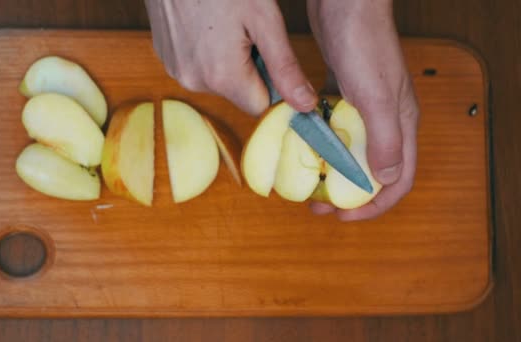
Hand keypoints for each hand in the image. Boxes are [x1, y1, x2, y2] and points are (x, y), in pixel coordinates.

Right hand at [144, 0, 317, 114]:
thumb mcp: (264, 19)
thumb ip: (285, 67)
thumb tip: (305, 104)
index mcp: (222, 76)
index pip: (260, 105)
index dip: (271, 81)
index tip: (269, 49)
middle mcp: (194, 81)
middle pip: (238, 93)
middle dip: (249, 68)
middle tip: (246, 29)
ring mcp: (176, 70)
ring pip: (218, 80)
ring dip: (228, 60)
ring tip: (224, 23)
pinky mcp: (166, 59)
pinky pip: (198, 68)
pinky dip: (207, 52)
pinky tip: (207, 24)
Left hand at [307, 0, 419, 220]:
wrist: (346, 4)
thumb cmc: (365, 44)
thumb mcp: (376, 96)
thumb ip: (383, 138)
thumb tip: (384, 179)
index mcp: (401, 125)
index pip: (398, 179)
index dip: (374, 206)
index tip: (344, 218)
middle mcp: (385, 120)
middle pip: (372, 170)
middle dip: (347, 195)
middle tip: (319, 208)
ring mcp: (363, 107)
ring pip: (350, 151)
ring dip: (331, 171)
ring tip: (307, 183)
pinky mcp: (344, 94)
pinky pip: (333, 128)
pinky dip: (319, 142)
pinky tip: (301, 146)